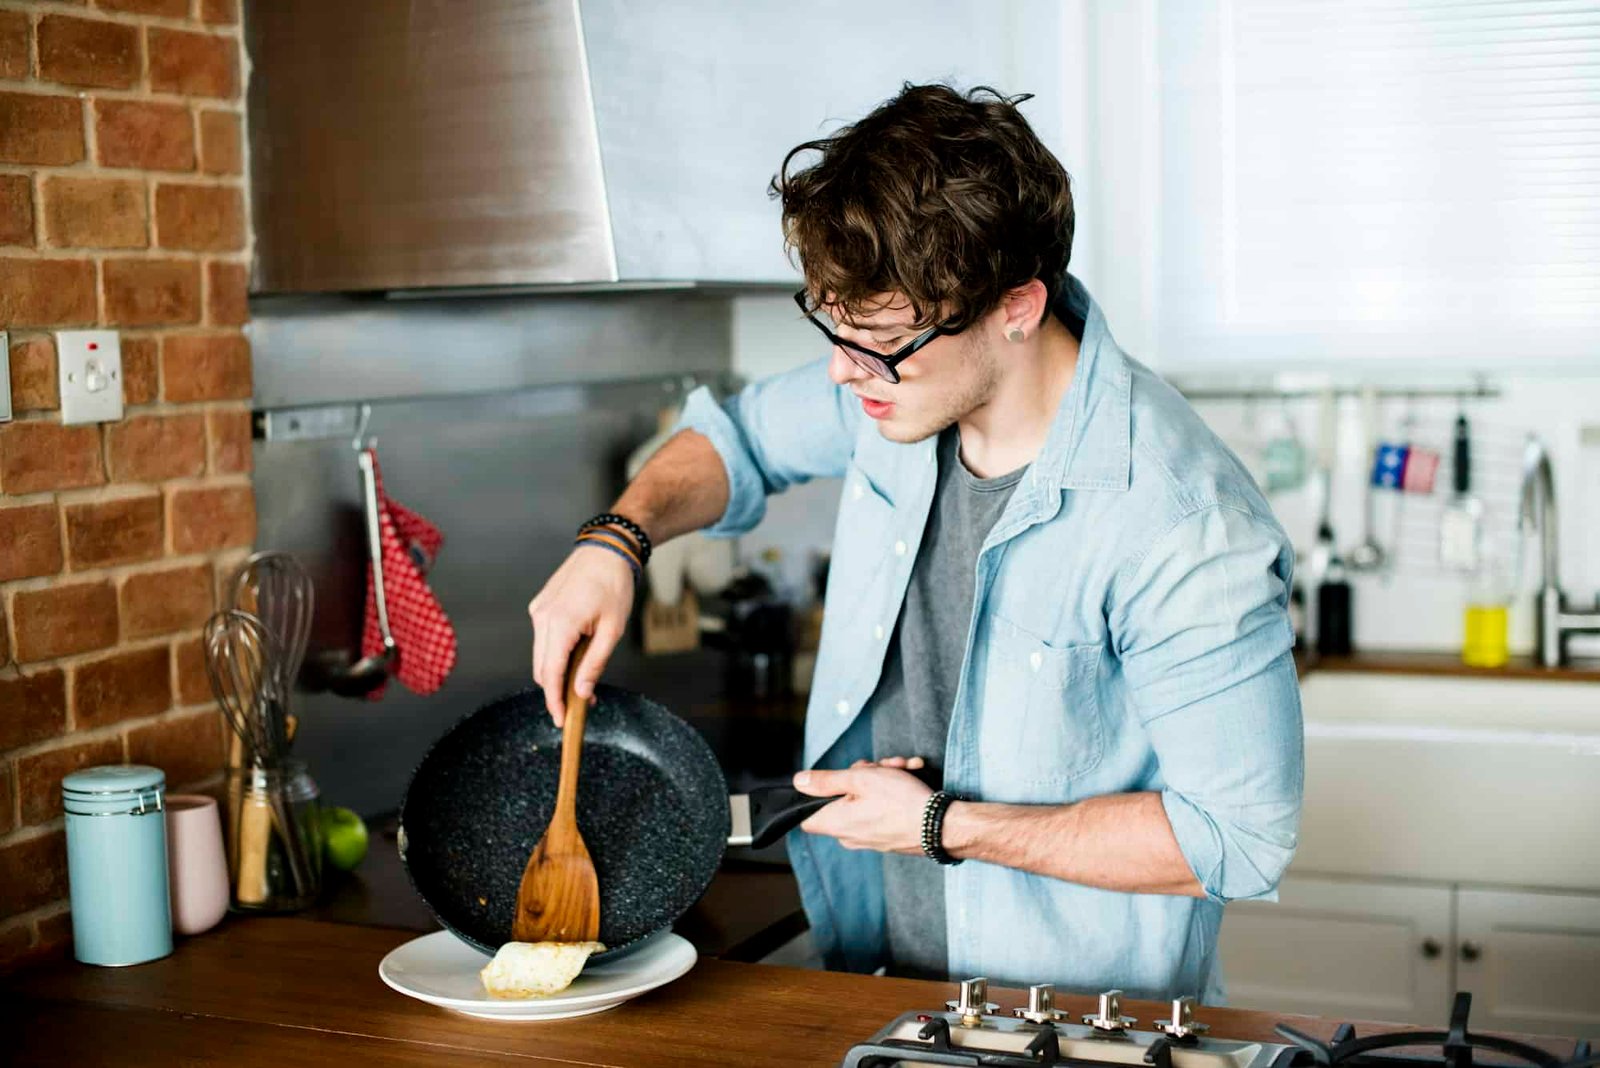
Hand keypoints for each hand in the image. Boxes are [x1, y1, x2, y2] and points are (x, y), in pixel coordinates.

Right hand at [527, 544, 635, 725]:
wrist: (606, 550)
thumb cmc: (614, 586)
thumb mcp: (612, 630)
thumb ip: (594, 663)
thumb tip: (582, 693)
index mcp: (560, 624)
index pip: (550, 674)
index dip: (554, 701)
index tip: (561, 721)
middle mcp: (542, 618)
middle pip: (542, 668)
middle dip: (557, 689)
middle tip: (583, 703)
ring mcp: (539, 611)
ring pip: (541, 655)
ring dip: (558, 670)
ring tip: (583, 678)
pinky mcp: (541, 606)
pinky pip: (544, 638)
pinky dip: (556, 652)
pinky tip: (576, 653)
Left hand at [792, 758, 933, 854]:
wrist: (942, 825)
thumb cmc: (902, 802)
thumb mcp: (860, 780)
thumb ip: (826, 780)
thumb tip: (799, 781)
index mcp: (836, 823)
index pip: (805, 815)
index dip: (815, 793)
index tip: (832, 779)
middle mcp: (849, 835)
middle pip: (841, 798)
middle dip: (861, 776)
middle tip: (879, 766)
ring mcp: (869, 837)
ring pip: (866, 799)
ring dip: (882, 779)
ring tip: (902, 767)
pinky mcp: (888, 836)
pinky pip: (882, 809)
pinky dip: (894, 791)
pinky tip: (911, 775)